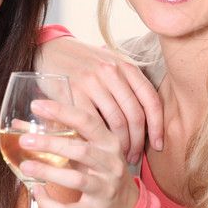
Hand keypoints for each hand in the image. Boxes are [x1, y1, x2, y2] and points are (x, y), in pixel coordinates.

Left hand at [20, 99, 139, 207]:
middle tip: (25, 140)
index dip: (62, 112)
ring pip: (76, 180)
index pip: (87, 122)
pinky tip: (36, 192)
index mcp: (109, 143)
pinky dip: (50, 202)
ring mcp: (104, 189)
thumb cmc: (101, 172)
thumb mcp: (87, 151)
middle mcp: (110, 164)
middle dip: (50, 143)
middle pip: (80, 150)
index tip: (37, 105)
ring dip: (48, 172)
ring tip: (26, 166)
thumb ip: (58, 136)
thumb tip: (19, 125)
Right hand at [35, 36, 162, 164]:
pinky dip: (98, 139)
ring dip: (120, 144)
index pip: (151, 100)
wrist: (49, 50)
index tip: (158, 145)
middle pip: (135, 114)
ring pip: (117, 121)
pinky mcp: (73, 92)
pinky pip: (93, 122)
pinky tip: (98, 148)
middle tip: (134, 157)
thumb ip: (126, 84)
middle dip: (138, 142)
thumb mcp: (109, 64)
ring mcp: (93, 82)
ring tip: (118, 156)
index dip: (158, 126)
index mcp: (126, 66)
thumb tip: (144, 116)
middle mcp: (112, 72)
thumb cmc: (81, 62)